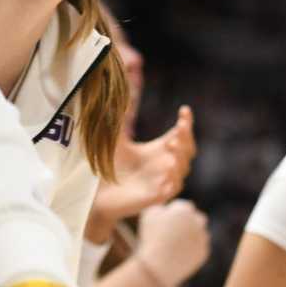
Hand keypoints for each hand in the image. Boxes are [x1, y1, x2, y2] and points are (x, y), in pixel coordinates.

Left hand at [92, 106, 196, 232]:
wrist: (97, 193)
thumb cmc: (108, 165)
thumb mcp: (115, 138)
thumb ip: (121, 115)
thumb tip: (120, 89)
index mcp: (160, 149)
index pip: (181, 134)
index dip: (186, 122)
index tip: (184, 110)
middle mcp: (165, 165)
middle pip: (188, 150)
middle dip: (186, 139)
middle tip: (177, 130)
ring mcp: (163, 182)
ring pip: (182, 168)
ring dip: (180, 157)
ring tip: (171, 145)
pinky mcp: (157, 197)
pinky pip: (172, 189)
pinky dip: (172, 179)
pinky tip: (168, 169)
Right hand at [138, 199, 210, 286]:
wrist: (158, 266)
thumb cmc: (151, 238)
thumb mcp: (149, 215)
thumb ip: (160, 206)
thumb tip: (167, 206)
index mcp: (185, 209)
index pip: (183, 206)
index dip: (174, 214)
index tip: (166, 222)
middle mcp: (198, 221)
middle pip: (196, 217)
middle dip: (187, 223)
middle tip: (174, 231)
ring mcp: (203, 237)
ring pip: (198, 233)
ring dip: (190, 236)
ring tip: (174, 245)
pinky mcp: (204, 252)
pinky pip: (198, 248)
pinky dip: (191, 250)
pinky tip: (178, 254)